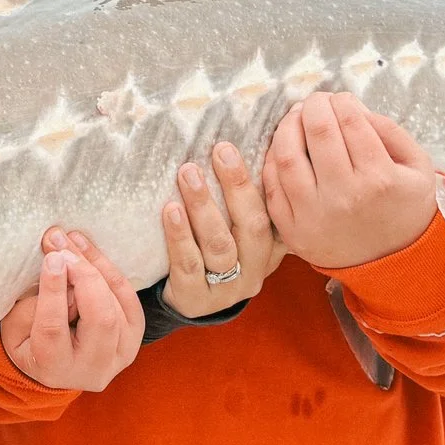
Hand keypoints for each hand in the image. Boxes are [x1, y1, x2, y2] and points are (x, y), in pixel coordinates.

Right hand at [0, 228, 146, 389]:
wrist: (58, 366)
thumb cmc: (28, 341)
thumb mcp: (13, 328)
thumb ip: (31, 304)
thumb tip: (58, 267)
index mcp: (54, 368)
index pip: (54, 328)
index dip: (54, 289)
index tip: (51, 257)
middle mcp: (92, 368)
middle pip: (100, 319)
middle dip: (84, 274)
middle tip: (62, 244)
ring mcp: (120, 355)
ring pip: (117, 306)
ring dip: (95, 266)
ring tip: (73, 241)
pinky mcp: (134, 339)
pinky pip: (128, 298)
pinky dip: (110, 271)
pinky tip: (90, 253)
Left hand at [159, 142, 284, 318]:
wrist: (188, 301)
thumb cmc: (213, 251)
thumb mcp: (239, 233)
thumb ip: (248, 201)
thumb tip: (257, 143)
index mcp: (270, 249)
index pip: (273, 212)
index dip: (262, 179)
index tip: (242, 146)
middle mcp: (255, 271)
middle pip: (252, 227)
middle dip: (236, 186)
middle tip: (219, 151)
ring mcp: (226, 289)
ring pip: (220, 246)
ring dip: (203, 207)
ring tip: (188, 174)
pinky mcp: (195, 300)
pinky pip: (188, 265)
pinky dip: (180, 236)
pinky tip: (170, 210)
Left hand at [261, 92, 438, 269]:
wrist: (394, 266)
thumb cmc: (405, 209)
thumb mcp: (419, 167)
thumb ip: (391, 131)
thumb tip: (353, 107)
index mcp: (379, 177)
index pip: (351, 121)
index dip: (342, 101)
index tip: (340, 99)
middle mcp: (344, 195)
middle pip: (318, 131)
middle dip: (314, 105)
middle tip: (316, 101)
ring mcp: (314, 215)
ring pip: (287, 156)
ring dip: (287, 127)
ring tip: (296, 117)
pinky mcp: (293, 231)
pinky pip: (272, 187)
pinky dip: (272, 160)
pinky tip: (283, 147)